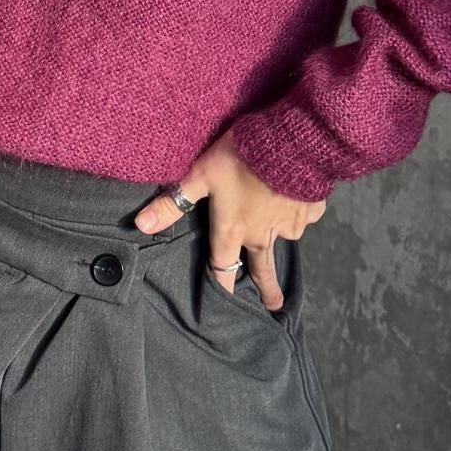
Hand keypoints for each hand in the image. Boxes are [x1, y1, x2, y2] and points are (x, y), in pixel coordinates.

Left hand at [133, 128, 323, 310]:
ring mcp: (289, 225)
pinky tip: (298, 196)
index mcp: (233, 231)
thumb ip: (173, 202)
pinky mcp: (311, 210)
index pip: (223, 267)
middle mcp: (262, 236)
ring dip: (280, 234)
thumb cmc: (240, 159)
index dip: (221, 285)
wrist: (291, 144)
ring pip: (284, 237)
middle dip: (267, 289)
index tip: (224, 304)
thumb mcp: (200, 175)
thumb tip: (140, 226)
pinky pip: (305, 215)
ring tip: (280, 222)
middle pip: (262, 270)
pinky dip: (300, 209)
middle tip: (274, 305)